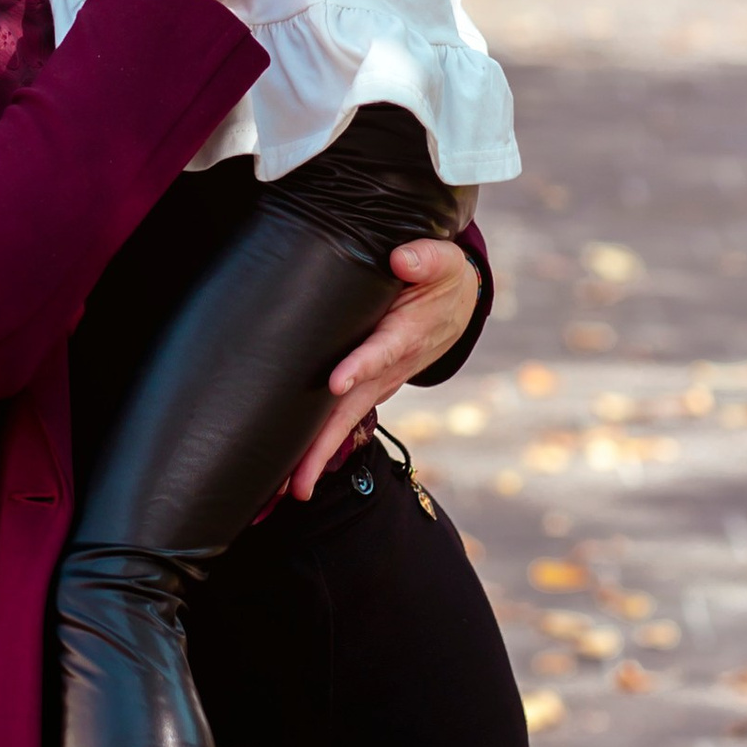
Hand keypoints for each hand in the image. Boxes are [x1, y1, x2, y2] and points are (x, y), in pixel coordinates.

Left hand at [287, 233, 479, 499]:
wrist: (456, 306)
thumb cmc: (440, 280)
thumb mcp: (441, 261)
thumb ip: (425, 257)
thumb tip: (401, 258)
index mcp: (405, 334)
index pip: (380, 351)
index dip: (360, 367)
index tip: (337, 382)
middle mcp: (390, 368)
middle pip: (352, 408)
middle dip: (325, 445)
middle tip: (299, 481)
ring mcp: (378, 382)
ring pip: (343, 420)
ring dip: (316, 455)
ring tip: (289, 489)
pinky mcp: (367, 386)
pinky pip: (339, 417)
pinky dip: (318, 444)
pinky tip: (291, 468)